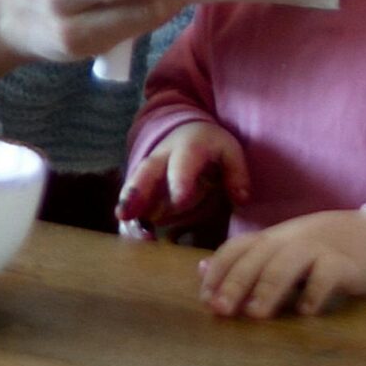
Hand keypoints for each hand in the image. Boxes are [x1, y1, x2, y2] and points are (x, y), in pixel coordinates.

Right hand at [115, 121, 249, 237]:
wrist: (187, 131)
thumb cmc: (210, 146)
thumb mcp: (230, 151)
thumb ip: (237, 174)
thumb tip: (241, 198)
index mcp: (187, 149)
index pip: (183, 164)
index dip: (180, 181)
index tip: (180, 200)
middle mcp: (162, 158)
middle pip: (146, 173)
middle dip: (136, 192)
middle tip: (128, 212)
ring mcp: (149, 173)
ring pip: (133, 188)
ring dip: (128, 208)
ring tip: (124, 225)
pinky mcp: (142, 187)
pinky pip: (132, 202)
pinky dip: (129, 218)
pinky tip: (128, 233)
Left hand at [198, 210, 365, 318]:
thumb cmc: (323, 248)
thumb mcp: (281, 249)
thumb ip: (243, 260)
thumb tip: (199, 270)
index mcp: (272, 239)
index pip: (237, 248)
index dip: (219, 271)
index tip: (205, 299)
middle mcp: (290, 240)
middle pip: (257, 257)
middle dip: (236, 282)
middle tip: (221, 310)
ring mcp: (319, 248)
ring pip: (287, 263)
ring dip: (269, 288)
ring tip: (256, 314)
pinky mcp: (346, 263)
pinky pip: (328, 274)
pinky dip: (315, 292)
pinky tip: (306, 312)